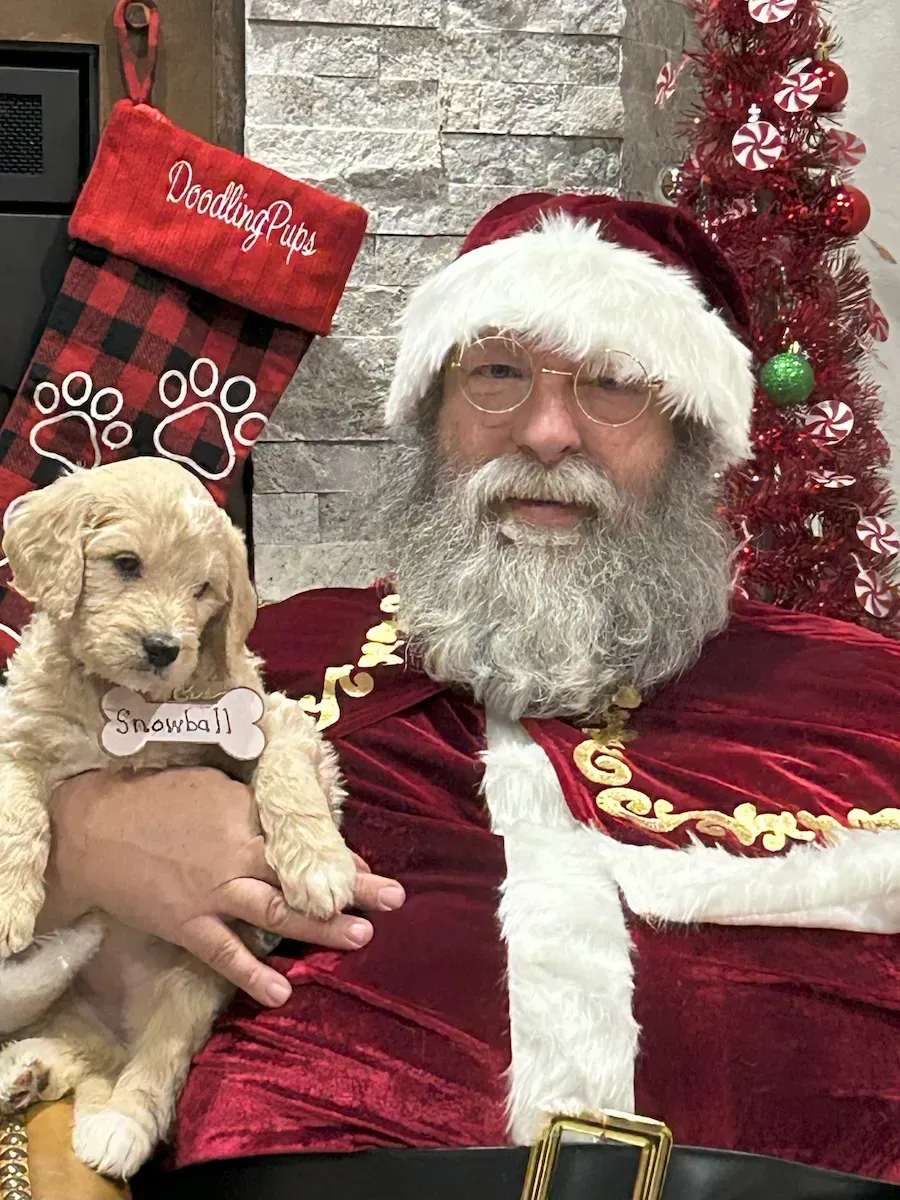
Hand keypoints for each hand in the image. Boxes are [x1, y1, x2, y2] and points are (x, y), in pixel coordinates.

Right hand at [40, 768, 404, 1007]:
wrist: (93, 828)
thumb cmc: (154, 797)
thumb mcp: (213, 786)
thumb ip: (254, 805)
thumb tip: (289, 816)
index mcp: (247, 815)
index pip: (304, 837)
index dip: (340, 855)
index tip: (370, 868)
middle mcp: (239, 855)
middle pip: (303, 873)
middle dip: (354, 888)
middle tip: (395, 899)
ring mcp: (214, 893)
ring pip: (278, 912)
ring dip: (321, 927)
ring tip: (362, 937)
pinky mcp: (188, 924)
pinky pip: (225, 953)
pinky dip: (253, 974)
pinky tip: (283, 993)